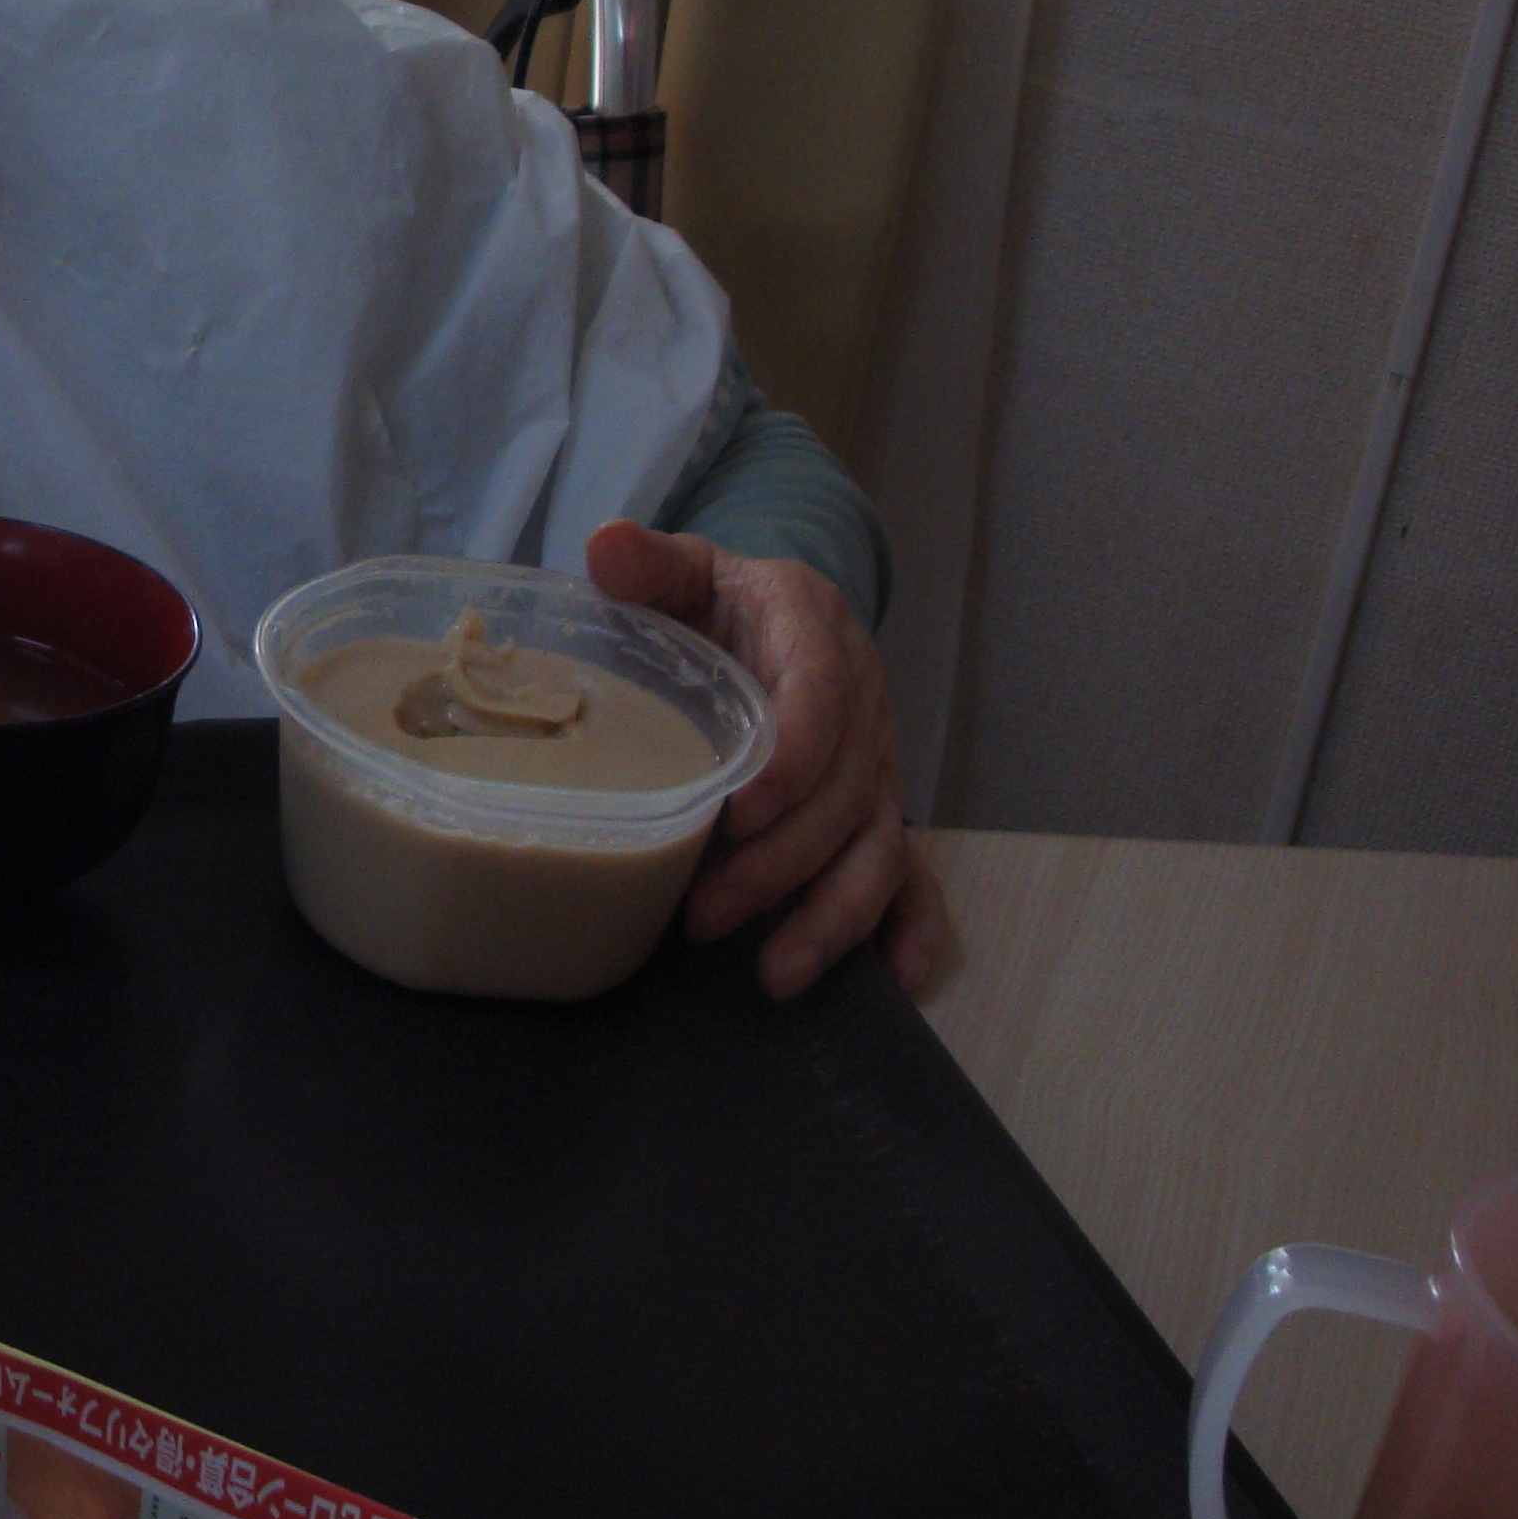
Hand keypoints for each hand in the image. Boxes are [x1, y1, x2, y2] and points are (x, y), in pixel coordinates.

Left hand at [583, 519, 951, 1000]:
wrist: (772, 612)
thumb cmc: (714, 600)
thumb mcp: (685, 569)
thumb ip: (649, 562)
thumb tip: (605, 542)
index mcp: (812, 631)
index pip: (820, 696)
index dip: (793, 758)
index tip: (737, 813)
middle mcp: (861, 701)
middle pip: (843, 794)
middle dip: (780, 865)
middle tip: (704, 915)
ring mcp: (878, 762)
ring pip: (877, 847)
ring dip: (832, 915)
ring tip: (775, 972)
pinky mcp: (881, 807)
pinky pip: (912, 870)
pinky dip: (912, 923)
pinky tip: (898, 976)